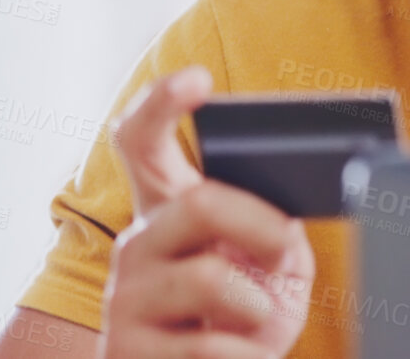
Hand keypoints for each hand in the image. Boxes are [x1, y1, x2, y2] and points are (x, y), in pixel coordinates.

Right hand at [101, 67, 315, 357]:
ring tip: (256, 323)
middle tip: (286, 254)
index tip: (198, 79)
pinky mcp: (124, 353)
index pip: (141, 140)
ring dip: (257, 306)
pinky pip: (208, 346)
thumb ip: (277, 235)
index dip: (161, 102)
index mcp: (166, 212)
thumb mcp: (271, 272)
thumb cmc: (242, 322)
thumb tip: (286, 225)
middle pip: (200, 203)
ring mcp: (123, 299)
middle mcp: (135, 245)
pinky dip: (246, 357)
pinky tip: (243, 358)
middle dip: (264, 226)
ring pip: (208, 278)